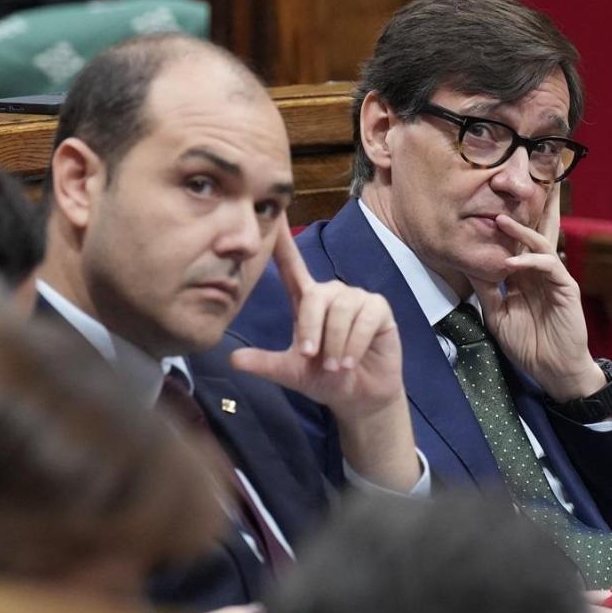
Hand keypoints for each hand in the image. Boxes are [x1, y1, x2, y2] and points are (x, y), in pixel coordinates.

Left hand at [231, 218, 403, 420]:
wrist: (358, 396)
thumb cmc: (324, 378)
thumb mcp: (290, 372)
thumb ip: (265, 364)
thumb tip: (232, 359)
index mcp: (307, 301)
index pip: (292, 266)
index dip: (283, 242)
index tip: (274, 216)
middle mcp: (331, 293)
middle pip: (315, 296)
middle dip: (312, 330)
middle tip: (313, 358)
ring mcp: (357, 298)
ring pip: (341, 309)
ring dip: (335, 343)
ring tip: (334, 366)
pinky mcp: (379, 309)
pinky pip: (365, 318)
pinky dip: (354, 344)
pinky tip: (350, 361)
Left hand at [473, 189, 605, 402]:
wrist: (553, 370)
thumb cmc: (528, 345)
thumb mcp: (498, 315)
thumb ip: (487, 290)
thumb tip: (467, 266)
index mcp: (524, 277)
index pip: (514, 246)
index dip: (503, 229)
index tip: (483, 210)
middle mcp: (539, 273)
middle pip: (533, 235)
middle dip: (524, 213)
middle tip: (505, 191)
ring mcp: (554, 278)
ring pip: (541, 243)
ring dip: (521, 232)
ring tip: (500, 221)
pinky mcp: (566, 287)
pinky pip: (549, 265)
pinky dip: (530, 261)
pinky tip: (512, 262)